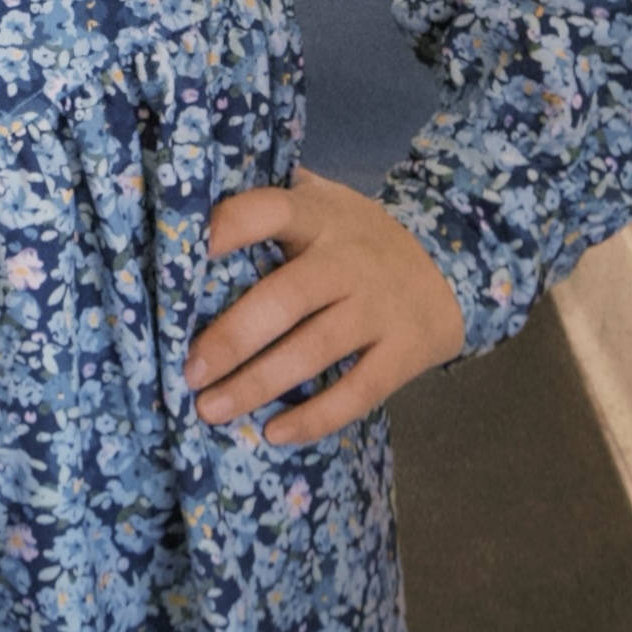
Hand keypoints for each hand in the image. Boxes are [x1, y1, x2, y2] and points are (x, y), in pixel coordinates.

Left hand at [187, 168, 466, 443]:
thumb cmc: (354, 235)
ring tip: (210, 409)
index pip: (269, 211)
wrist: (447, 266)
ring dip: (259, 384)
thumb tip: (187, 203)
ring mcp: (376, 309)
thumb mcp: (320, 201)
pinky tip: (274, 433)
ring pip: (313, 350)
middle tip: (188, 371)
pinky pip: (357, 391)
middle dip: (232, 338)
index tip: (184, 258)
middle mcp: (346, 261)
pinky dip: (316, 417)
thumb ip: (267, 199)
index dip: (228, 229)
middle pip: (284, 298)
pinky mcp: (403, 353)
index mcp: (316, 216)